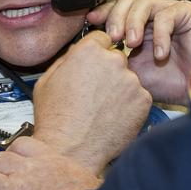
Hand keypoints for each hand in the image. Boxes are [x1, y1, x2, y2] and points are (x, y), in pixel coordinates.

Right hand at [32, 30, 151, 172]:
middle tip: (96, 94)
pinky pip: (139, 98)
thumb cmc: (56, 119)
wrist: (71, 151)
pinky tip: (113, 118)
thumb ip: (66, 60)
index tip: (94, 65)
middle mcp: (113, 61)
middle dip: (109, 72)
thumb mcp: (47, 81)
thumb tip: (76, 53)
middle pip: (117, 58)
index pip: (102, 38)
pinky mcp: (143, 101)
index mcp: (88, 51)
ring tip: (102, 110)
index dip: (97, 53)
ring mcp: (131, 81)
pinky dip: (130, 107)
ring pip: (129, 79)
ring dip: (120, 90)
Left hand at [88, 0, 190, 105]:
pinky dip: (160, 34)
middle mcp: (152, 17)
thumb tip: (90, 49)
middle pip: (127, 1)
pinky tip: (160, 54)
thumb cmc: (167, 84)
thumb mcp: (132, 72)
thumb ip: (114, 57)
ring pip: (144, 3)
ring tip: (132, 44)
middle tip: (113, 38)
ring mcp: (170, 13)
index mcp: (138, 26)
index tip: (91, 21)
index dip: (104, 12)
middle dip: (116, 17)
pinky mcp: (187, 14)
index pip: (117, 10)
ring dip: (134, 22)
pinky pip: (167, 15)